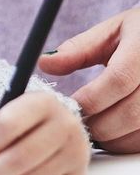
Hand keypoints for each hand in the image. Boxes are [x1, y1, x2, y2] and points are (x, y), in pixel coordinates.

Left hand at [38, 7, 139, 153]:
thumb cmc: (138, 34)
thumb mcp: (110, 32)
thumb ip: (79, 49)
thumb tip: (44, 63)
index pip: (118, 79)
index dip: (90, 98)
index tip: (69, 103)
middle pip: (129, 112)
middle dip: (97, 123)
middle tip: (76, 121)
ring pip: (138, 131)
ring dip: (110, 138)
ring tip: (91, 127)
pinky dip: (124, 142)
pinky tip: (111, 134)